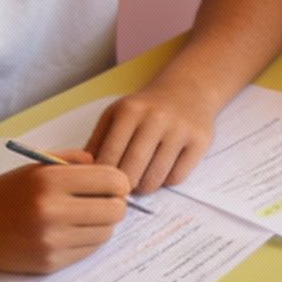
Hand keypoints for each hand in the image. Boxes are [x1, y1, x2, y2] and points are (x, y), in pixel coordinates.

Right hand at [0, 154, 130, 272]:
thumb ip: (74, 162)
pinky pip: (88, 251)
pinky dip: (86, 241)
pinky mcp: (50, 262)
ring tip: (83, 217)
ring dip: (101, 225)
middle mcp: (52, 210)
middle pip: (115, 210)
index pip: (112, 180)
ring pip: (105, 233)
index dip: (118, 183)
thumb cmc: (6, 192)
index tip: (113, 185)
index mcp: (50, 180)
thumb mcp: (37, 166)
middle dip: (114, 205)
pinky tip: (70, 232)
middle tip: (102, 203)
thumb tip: (110, 170)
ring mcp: (52, 239)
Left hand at [90, 85, 219, 193]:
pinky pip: (176, 177)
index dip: (102, 179)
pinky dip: (166, 181)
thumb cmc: (145, 108)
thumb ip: (96, 142)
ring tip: (140, 180)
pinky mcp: (200, 141)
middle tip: (121, 190)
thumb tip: (82, 173)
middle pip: (131, 172)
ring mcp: (180, 130)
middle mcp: (156, 118)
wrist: (188, 90)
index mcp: (129, 111)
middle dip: (123, 188)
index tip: (101, 187)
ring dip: (144, 187)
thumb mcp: (115, 115)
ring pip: (154, 179)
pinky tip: (161, 170)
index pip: (109, 157)